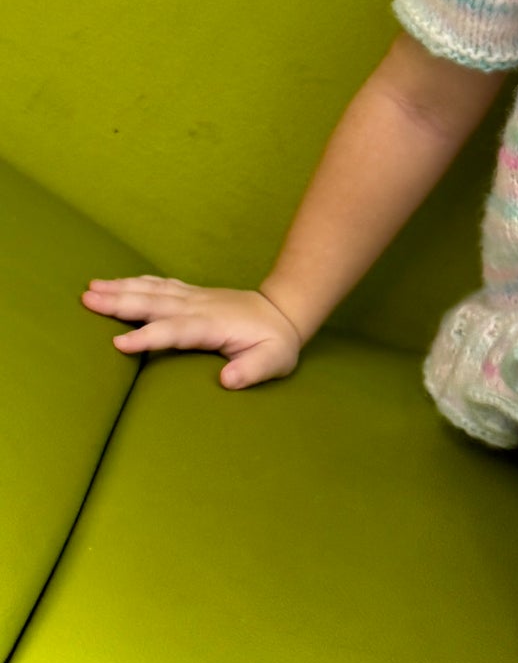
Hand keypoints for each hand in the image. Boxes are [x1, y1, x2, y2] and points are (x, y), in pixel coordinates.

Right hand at [80, 275, 302, 388]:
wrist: (284, 311)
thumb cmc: (276, 343)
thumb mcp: (273, 361)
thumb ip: (252, 371)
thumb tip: (228, 380)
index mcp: (214, 325)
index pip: (176, 331)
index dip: (149, 337)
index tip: (119, 343)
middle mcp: (199, 307)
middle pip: (155, 303)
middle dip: (121, 302)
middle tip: (88, 299)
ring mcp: (195, 298)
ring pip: (154, 290)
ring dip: (122, 288)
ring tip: (92, 287)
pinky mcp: (192, 295)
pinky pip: (160, 286)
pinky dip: (137, 283)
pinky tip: (118, 283)